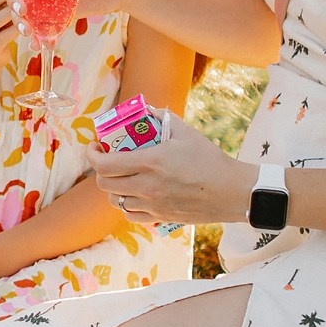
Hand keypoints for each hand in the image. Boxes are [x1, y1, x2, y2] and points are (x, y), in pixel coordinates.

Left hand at [89, 112, 255, 226]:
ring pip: (116, 200)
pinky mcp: (161, 217)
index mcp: (149, 163)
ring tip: (120, 177)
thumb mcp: (186, 132)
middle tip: (107, 159)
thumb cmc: (211, 159)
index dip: (92, 155)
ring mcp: (152, 204)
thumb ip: (162, 118)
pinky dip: (126, 205)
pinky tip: (133, 195)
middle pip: (104, 184)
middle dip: (100, 170)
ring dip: (113, 187)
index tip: (94, 146)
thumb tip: (146, 109)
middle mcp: (146, 186)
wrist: (233, 191)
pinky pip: (130, 215)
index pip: (104, 165)